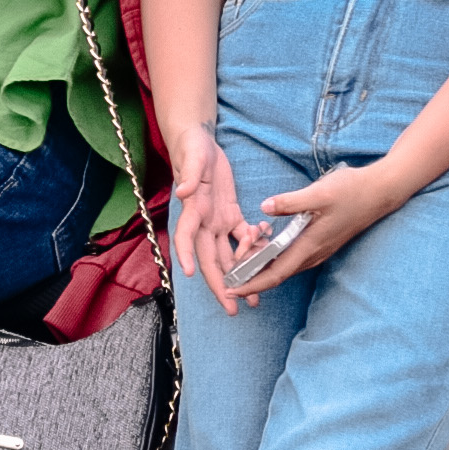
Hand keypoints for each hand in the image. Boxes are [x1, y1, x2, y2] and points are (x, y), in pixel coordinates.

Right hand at [168, 118, 256, 303]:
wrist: (199, 142)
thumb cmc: (194, 148)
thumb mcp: (194, 157)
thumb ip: (189, 173)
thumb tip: (183, 191)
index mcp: (193, 209)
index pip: (187, 237)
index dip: (186, 255)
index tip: (189, 274)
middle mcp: (203, 221)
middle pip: (209, 258)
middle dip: (220, 284)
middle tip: (231, 307)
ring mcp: (216, 221)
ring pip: (226, 255)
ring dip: (238, 277)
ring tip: (252, 298)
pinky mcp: (229, 215)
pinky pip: (240, 237)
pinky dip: (251, 249)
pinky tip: (264, 260)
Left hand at [229, 158, 398, 299]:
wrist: (379, 192)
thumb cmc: (351, 191)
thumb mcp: (319, 193)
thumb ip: (290, 202)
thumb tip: (264, 208)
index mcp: (310, 246)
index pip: (276, 274)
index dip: (252, 284)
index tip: (231, 289)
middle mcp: (313, 253)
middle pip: (277, 273)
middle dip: (251, 274)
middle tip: (230, 265)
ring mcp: (318, 249)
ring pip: (284, 264)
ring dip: (263, 263)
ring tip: (243, 252)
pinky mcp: (320, 241)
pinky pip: (292, 255)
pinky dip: (275, 253)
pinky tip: (265, 239)